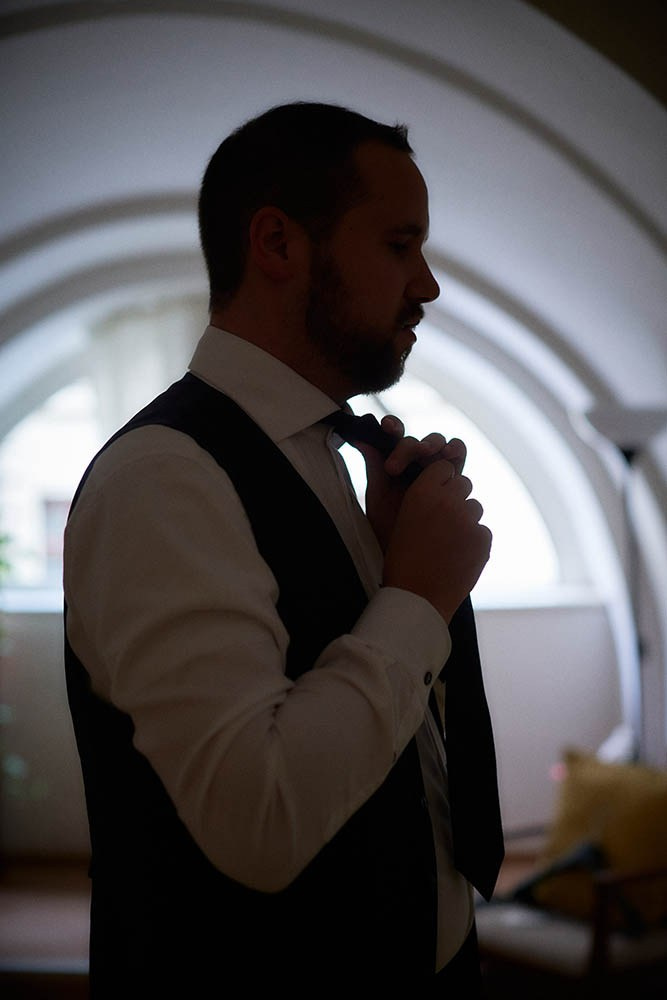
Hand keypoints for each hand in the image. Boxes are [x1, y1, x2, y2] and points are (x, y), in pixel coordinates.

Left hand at [353, 414, 466, 550]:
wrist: (410, 556)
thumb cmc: (389, 528)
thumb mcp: (377, 498)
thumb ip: (373, 468)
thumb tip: (360, 438)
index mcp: (397, 461)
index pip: (396, 435)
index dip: (393, 426)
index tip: (386, 428)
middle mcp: (418, 462)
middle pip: (420, 441)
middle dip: (412, 447)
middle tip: (401, 463)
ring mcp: (439, 470)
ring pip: (442, 445)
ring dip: (437, 444)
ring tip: (432, 454)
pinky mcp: (456, 480)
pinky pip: (459, 460)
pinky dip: (456, 453)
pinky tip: (450, 458)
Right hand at [382, 458, 491, 622]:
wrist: (417, 597)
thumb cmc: (402, 560)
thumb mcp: (401, 519)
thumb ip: (424, 498)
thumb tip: (444, 483)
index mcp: (422, 492)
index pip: (444, 467)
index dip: (441, 480)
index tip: (436, 494)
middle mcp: (447, 500)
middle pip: (464, 483)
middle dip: (456, 497)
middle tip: (443, 519)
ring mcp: (468, 520)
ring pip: (475, 506)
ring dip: (466, 519)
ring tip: (448, 542)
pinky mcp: (483, 539)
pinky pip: (482, 530)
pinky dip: (473, 541)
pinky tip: (457, 556)